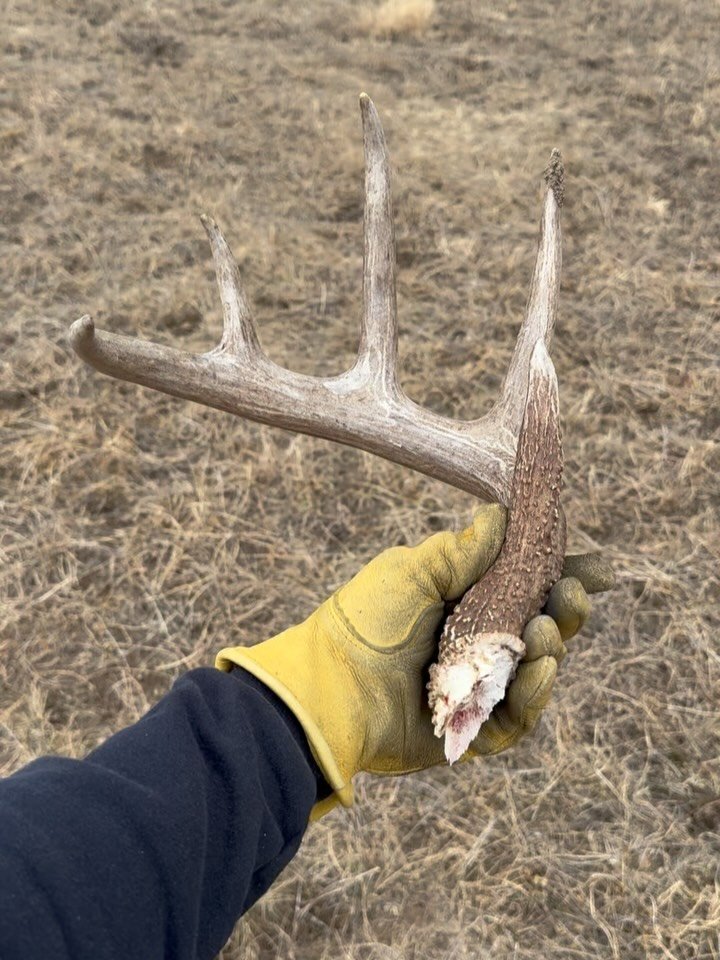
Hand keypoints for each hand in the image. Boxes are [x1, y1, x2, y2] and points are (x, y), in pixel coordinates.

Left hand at [216, 505, 612, 817]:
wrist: (331, 688)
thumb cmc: (364, 622)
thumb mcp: (411, 572)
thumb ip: (460, 551)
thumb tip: (501, 514)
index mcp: (457, 603)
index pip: (520, 586)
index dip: (558, 575)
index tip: (594, 565)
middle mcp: (469, 645)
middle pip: (536, 627)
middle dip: (564, 608)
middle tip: (575, 592)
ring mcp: (472, 689)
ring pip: (532, 670)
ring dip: (550, 647)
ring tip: (545, 630)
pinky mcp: (470, 731)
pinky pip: (517, 716)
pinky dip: (533, 693)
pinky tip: (541, 669)